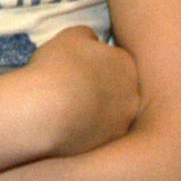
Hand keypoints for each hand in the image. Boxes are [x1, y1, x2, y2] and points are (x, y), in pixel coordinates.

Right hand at [23, 25, 142, 157]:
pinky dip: (86, 129)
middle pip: (119, 88)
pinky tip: (66, 125)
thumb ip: (87, 36)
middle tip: (74, 89)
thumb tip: (92, 42)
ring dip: (95, 111)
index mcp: (127, 63)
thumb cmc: (59, 66)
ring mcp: (123, 122)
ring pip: (110, 114)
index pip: (116, 61)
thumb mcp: (71, 35)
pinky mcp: (108, 145)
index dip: (96, 64)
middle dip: (101, 88)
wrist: (47, 110)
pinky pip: (98, 133)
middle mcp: (133, 94)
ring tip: (68, 109)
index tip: (78, 68)